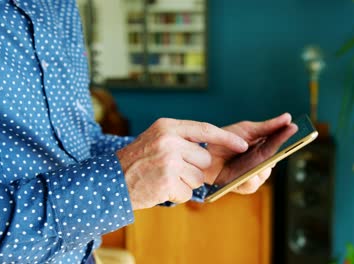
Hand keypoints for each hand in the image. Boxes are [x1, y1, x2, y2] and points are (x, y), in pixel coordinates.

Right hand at [116, 118, 247, 209]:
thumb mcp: (156, 138)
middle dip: (194, 168)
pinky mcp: (168, 180)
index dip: (226, 139)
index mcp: (167, 126)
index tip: (243, 145)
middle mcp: (169, 140)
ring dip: (185, 183)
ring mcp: (169, 160)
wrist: (111, 180)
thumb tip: (209, 149)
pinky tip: (161, 188)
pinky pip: (188, 192)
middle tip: (172, 169)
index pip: (205, 129)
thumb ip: (181, 138)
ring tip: (164, 178)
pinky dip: (177, 195)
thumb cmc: (136, 161)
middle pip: (204, 158)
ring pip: (198, 177)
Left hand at [204, 113, 297, 193]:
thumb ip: (268, 127)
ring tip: (260, 161)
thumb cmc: (226, 139)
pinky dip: (251, 179)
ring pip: (265, 173)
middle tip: (275, 144)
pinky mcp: (242, 185)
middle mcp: (262, 162)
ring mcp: (253, 174)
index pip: (280, 142)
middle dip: (275, 153)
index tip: (294, 127)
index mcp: (265, 147)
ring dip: (262, 167)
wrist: (204, 151)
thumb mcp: (247, 129)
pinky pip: (252, 185)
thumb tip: (288, 118)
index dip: (287, 136)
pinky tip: (248, 174)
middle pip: (274, 159)